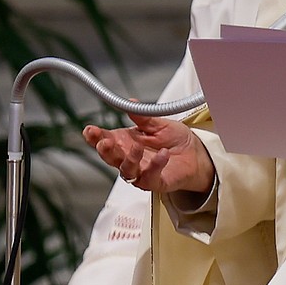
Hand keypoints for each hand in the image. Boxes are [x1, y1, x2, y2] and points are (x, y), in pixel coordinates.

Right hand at [83, 114, 213, 194]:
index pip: (105, 140)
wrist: (196, 153)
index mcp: (125, 142)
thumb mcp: (158, 123)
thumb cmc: (174, 140)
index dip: (94, 136)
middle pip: (110, 157)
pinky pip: (151, 177)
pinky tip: (163, 155)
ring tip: (137, 147)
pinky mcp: (154, 182)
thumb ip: (143, 116)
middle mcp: (129, 158)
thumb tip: (130, 102)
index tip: (89, 130)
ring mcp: (140, 172)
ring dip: (129, 159)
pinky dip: (156, 166)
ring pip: (127, 170)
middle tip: (104, 142)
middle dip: (105, 150)